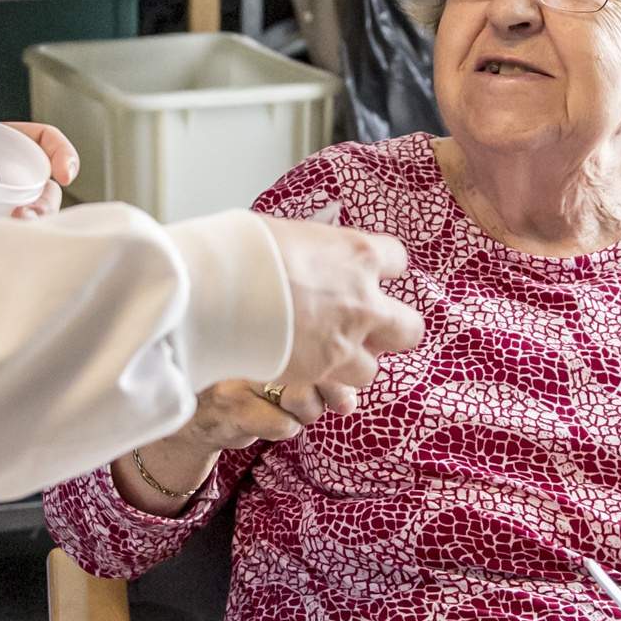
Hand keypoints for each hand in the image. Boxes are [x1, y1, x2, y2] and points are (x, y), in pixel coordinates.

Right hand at [255, 218, 418, 413]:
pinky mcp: (318, 374)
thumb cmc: (241, 251)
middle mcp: (363, 302)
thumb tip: (314, 249)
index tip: (368, 271)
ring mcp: (344, 343)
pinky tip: (299, 368)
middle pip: (410, 328)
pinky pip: (333, 389)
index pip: (398, 260)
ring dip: (352, 362)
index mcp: (358, 254)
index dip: (381, 267)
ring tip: (324, 353)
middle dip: (392, 329)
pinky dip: (320, 383)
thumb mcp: (286, 232)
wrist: (210, 290)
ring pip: (371, 369)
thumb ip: (315, 248)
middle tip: (367, 325)